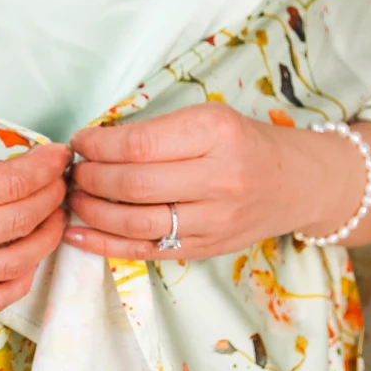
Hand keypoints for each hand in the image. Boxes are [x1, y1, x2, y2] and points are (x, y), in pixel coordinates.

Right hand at [0, 142, 70, 312]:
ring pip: (13, 263)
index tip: (58, 158)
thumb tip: (32, 175)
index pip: (10, 185)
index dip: (44, 169)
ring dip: (44, 238)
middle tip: (61, 185)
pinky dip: (19, 279)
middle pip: (18, 222)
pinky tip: (26, 258)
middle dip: (52, 199)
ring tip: (52, 219)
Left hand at [64, 105, 346, 259]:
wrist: (295, 184)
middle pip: (134, 184)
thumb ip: (159, 131)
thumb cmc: (244, 143)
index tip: (79, 142)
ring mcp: (213, 221)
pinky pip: (145, 251)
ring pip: (135, 222)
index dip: (98, 145)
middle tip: (74, 172)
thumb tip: (94, 144)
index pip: (140, 144)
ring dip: (92, 211)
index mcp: (217, 134)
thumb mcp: (210, 119)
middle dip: (90, 178)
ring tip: (75, 198)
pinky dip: (104, 245)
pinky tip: (78, 235)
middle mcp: (219, 179)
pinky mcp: (204, 249)